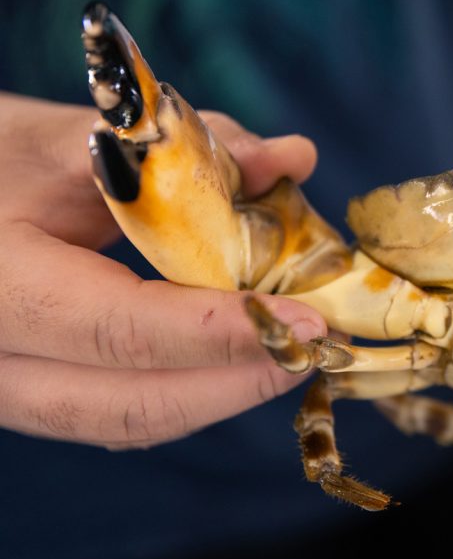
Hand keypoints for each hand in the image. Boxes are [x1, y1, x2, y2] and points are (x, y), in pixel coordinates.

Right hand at [0, 93, 325, 447]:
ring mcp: (6, 388)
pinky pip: (114, 408)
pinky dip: (186, 387)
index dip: (223, 332)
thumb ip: (184, 148)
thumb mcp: (72, 137)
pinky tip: (239, 356)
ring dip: (219, 393)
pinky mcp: (30, 391)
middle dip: (238, 380)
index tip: (307, 321)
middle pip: (130, 404)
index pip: (120, 328)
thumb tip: (292, 157)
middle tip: (315, 346)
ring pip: (125, 420)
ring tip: (291, 351)